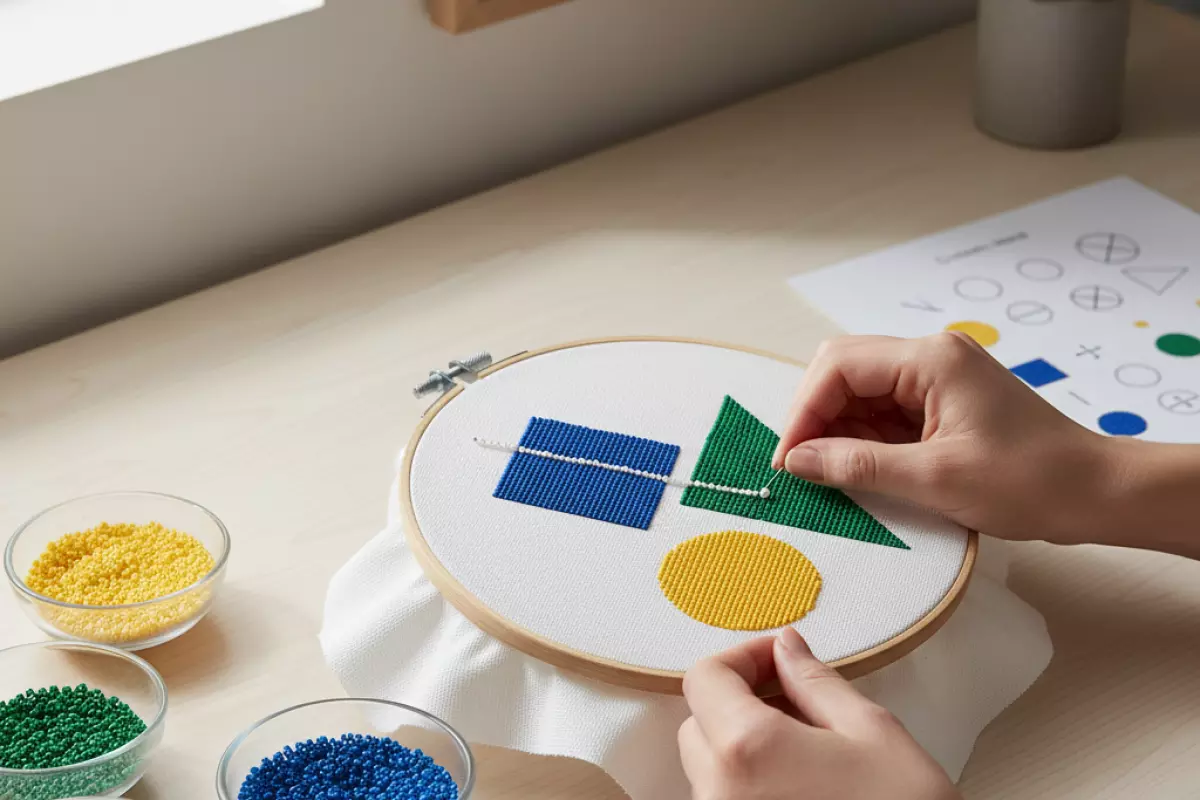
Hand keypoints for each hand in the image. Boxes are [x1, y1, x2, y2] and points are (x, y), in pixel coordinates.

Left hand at [679, 628, 958, 799]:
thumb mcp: (873, 732)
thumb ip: (816, 681)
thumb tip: (787, 648)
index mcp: (748, 749)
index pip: (705, 678)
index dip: (743, 657)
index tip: (777, 658)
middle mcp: (719, 792)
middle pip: (699, 723)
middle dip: (741, 702)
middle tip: (798, 700)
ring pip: (710, 768)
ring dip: (745, 747)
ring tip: (808, 751)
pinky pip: (724, 799)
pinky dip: (749, 784)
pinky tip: (801, 785)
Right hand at [769, 332, 1113, 544]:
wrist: (1096, 493)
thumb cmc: (1032, 481)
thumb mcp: (934, 479)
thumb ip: (857, 466)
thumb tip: (798, 461)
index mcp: (931, 359)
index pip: (839, 366)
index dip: (804, 411)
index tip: (789, 457)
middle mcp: (931, 356)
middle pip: (844, 371)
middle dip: (815, 416)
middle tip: (802, 465)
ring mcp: (938, 377)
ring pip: (861, 392)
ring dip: (838, 431)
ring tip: (828, 475)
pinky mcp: (942, 402)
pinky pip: (885, 411)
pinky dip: (864, 439)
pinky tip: (857, 470)